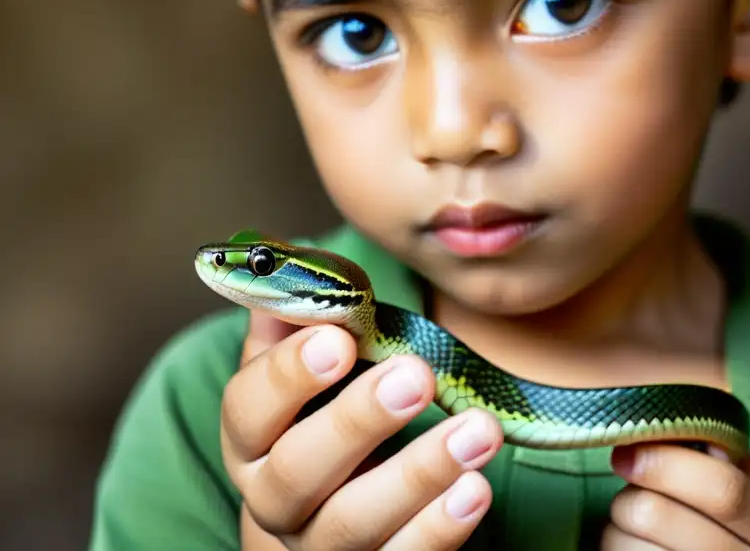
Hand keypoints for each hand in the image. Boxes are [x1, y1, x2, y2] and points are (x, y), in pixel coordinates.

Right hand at [223, 312, 503, 549]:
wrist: (333, 504)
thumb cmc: (322, 412)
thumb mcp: (305, 363)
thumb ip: (297, 311)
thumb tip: (288, 251)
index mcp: (251, 439)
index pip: (248, 408)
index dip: (288, 375)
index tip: (338, 336)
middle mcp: (275, 497)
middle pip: (298, 471)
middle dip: (358, 420)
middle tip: (417, 374)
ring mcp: (323, 545)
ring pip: (354, 524)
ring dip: (419, 473)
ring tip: (479, 430)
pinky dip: (441, 528)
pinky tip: (476, 488)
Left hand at [601, 443, 749, 549]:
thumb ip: (738, 470)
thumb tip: (693, 433)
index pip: (722, 490)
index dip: (667, 462)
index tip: (629, 451)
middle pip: (659, 515)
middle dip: (631, 494)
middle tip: (632, 488)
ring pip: (630, 546)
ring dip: (618, 527)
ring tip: (638, 527)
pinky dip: (618, 549)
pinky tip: (637, 548)